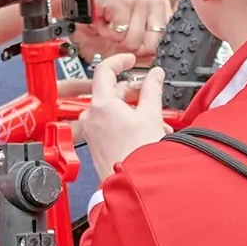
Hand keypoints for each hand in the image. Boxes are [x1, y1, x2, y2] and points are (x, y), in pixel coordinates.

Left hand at [78, 53, 168, 179]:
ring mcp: (91, 130)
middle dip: (133, 91)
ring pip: (112, 109)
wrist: (129, 185)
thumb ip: (152, 89)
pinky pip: (109, 124)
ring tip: (155, 119)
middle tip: (151, 92)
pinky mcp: (95, 143)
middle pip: (111, 91)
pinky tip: (145, 130)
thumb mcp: (151, 115)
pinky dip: (126, 122)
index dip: (120, 61)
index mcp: (101, 104)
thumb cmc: (136, 156)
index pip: (104, 70)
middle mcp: (91, 115)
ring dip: (133, 109)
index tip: (131, 60)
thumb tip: (155, 75)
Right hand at [82, 0, 171, 57]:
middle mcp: (154, 1)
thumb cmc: (106, 6)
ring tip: (110, 21)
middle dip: (130, 45)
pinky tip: (103, 17)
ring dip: (115, 37)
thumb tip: (151, 60)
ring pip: (132, 42)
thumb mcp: (132, 23)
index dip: (147, 49)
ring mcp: (139, 0)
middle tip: (119, 30)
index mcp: (161, 6)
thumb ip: (146, 39)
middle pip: (150, 46)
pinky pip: (117, 35)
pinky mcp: (123, 3)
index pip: (165, 40)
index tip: (135, 44)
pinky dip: (105, 31)